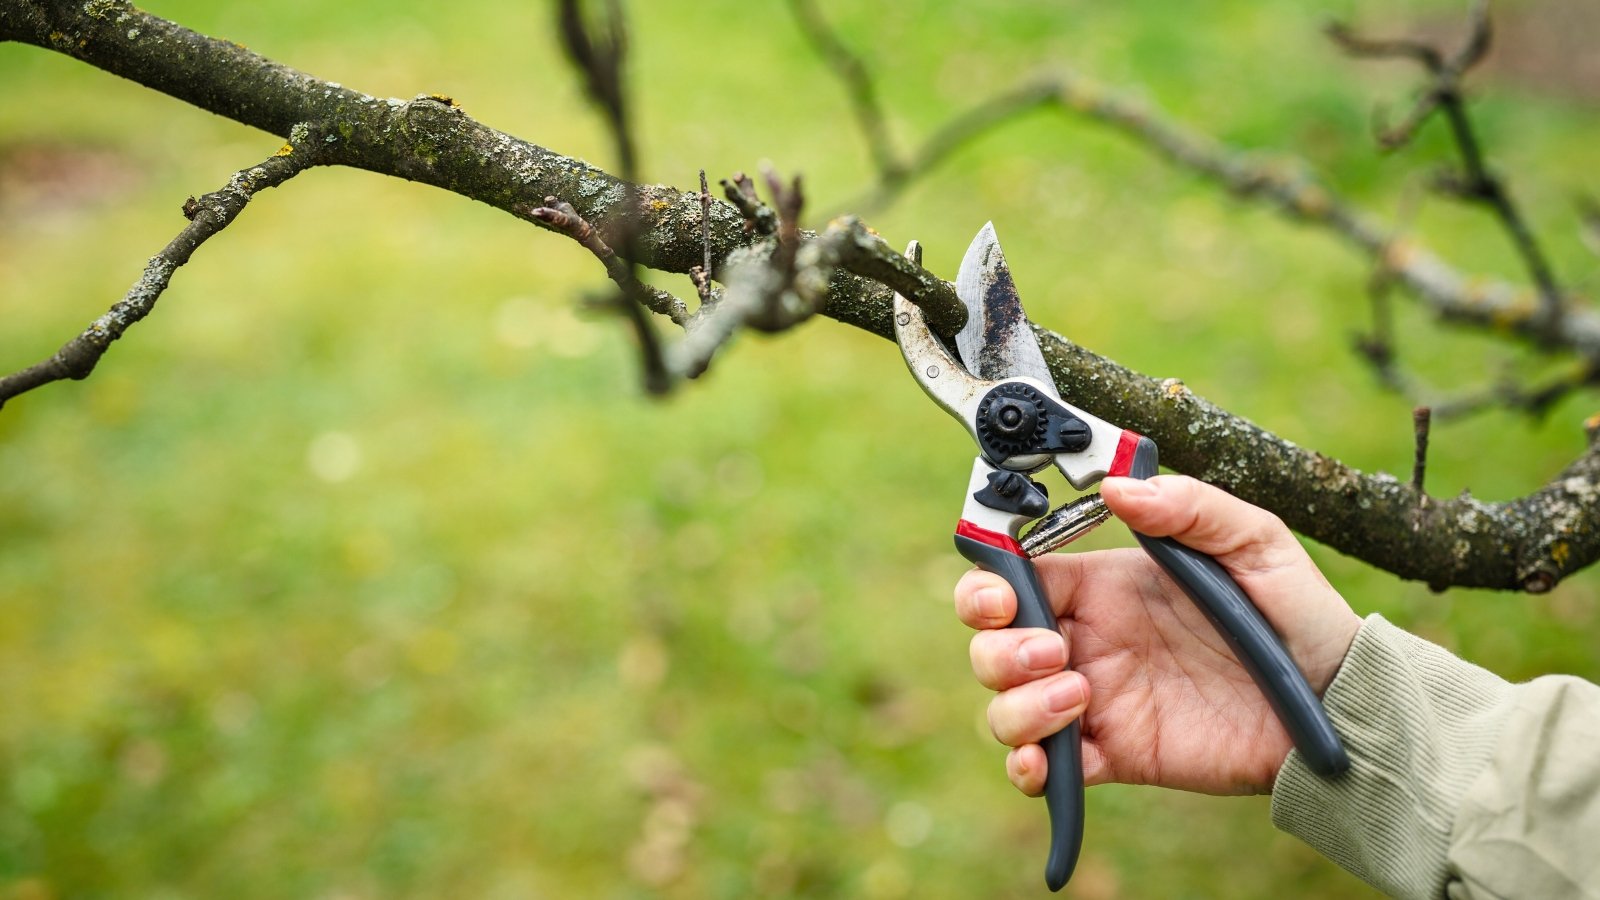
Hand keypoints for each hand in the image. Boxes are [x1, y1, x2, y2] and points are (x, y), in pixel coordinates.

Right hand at [955, 475, 1360, 795]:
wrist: (1337, 702)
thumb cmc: (1297, 613)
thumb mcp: (1255, 541)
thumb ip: (1189, 506)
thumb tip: (1117, 487)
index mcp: (1105, 585)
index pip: (1015, 575)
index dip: (987, 583)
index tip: (999, 592)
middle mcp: (1089, 640)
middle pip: (993, 641)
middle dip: (996, 646)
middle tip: (1052, 649)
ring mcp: (1097, 700)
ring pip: (1006, 705)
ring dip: (1016, 704)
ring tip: (1076, 696)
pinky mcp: (1115, 754)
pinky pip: (1046, 769)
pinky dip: (1027, 768)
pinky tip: (1046, 762)